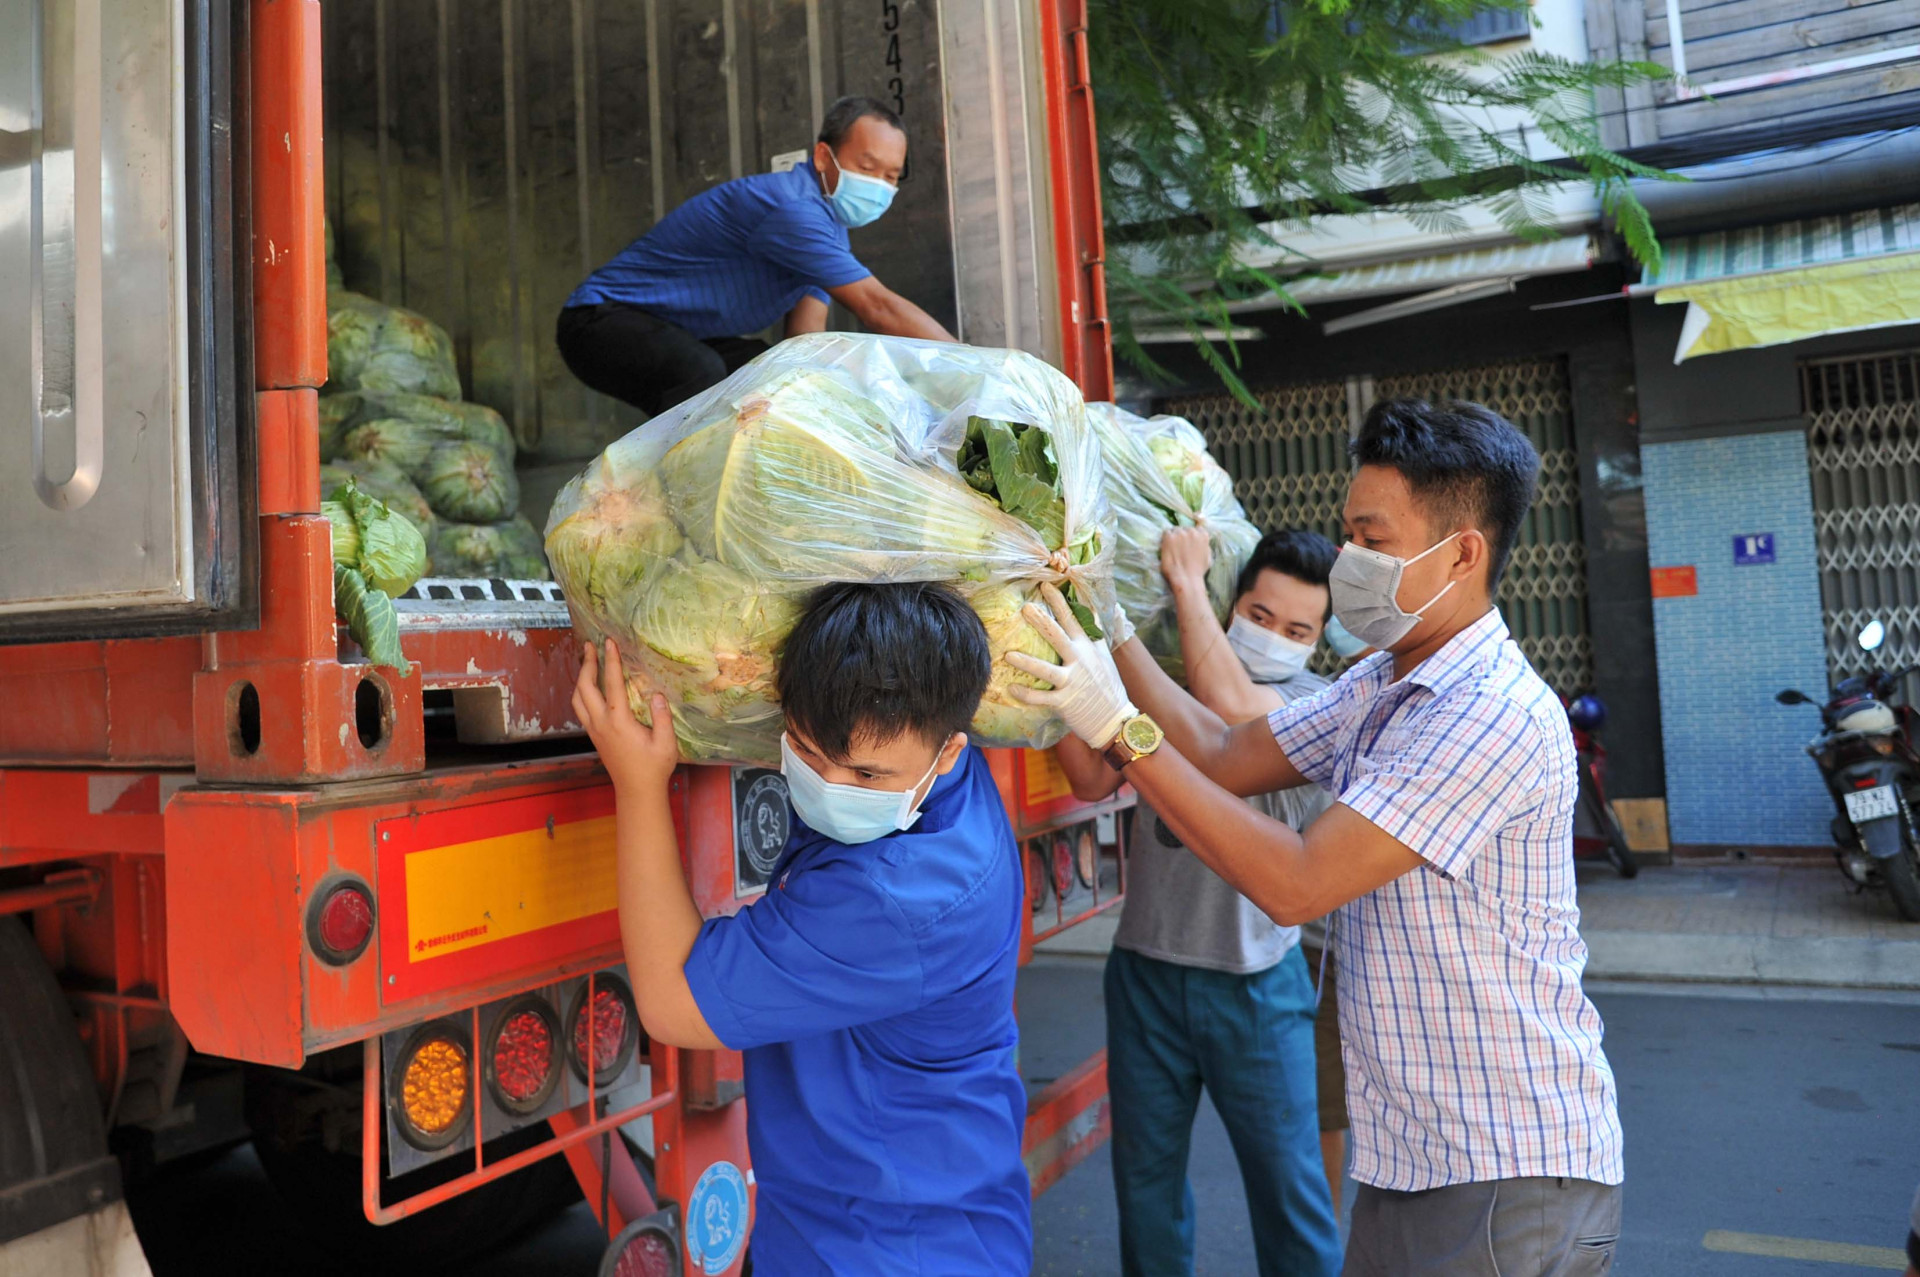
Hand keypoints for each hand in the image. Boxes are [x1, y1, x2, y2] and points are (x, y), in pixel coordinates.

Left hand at [573, 639, 681, 794]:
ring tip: (587, 662)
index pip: (612, 684)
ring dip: (580, 678)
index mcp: (619, 722)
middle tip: (590, 645)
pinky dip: (581, 692)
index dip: (611, 661)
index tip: (609, 643)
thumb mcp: (666, 743)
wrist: (636, 791)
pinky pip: (581, 709)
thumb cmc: (654, 768)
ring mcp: (595, 730)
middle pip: (585, 687)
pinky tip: (589, 687)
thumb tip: (657, 694)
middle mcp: (601, 723)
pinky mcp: (594, 736)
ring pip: (577, 698)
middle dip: (587, 664)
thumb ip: (662, 718)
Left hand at [1006, 583, 1136, 748]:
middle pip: (1058, 637)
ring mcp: (1072, 682)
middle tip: (1025, 608)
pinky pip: (1041, 698)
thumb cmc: (1107, 685)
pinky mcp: (1065, 702)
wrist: (1115, 719)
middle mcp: (1080, 661)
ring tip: (1008, 655)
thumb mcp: (1104, 656)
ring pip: (1046, 670)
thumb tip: (1092, 608)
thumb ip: (1094, 633)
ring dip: (1027, 662)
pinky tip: (1011, 688)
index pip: (1072, 619)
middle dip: (1042, 622)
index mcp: (1088, 647)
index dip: (1059, 602)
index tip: (1046, 585)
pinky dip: (1026, 694)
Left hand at [1160, 526, 1212, 594]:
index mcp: (1203, 535)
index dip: (1190, 537)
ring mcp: (1180, 533)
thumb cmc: (1198, 571)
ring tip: (1172, 549)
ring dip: (1173, 537)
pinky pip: (1166, 533)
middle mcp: (1192, 531)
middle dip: (1181, 536)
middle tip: (1178, 548)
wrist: (1187, 579)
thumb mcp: (1208, 556)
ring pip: (1174, 530)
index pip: (1196, 529)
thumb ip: (1204, 545)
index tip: (1187, 543)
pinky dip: (1165, 540)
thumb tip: (1201, 541)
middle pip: (1184, 529)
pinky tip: (1166, 549)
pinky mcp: (1169, 537)